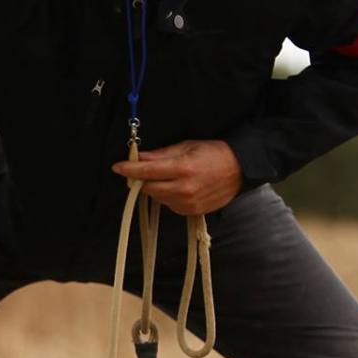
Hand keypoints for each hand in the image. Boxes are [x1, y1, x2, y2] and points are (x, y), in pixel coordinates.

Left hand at [110, 139, 241, 214]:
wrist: (240, 169)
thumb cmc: (214, 153)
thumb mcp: (187, 146)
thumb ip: (162, 154)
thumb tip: (140, 158)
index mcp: (182, 168)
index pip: (147, 172)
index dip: (130, 170)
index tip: (118, 167)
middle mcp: (184, 188)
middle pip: (149, 188)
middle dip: (143, 180)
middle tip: (145, 171)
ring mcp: (189, 203)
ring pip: (159, 198)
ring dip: (157, 188)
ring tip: (170, 177)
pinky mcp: (193, 211)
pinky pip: (170, 206)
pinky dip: (169, 197)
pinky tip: (179, 187)